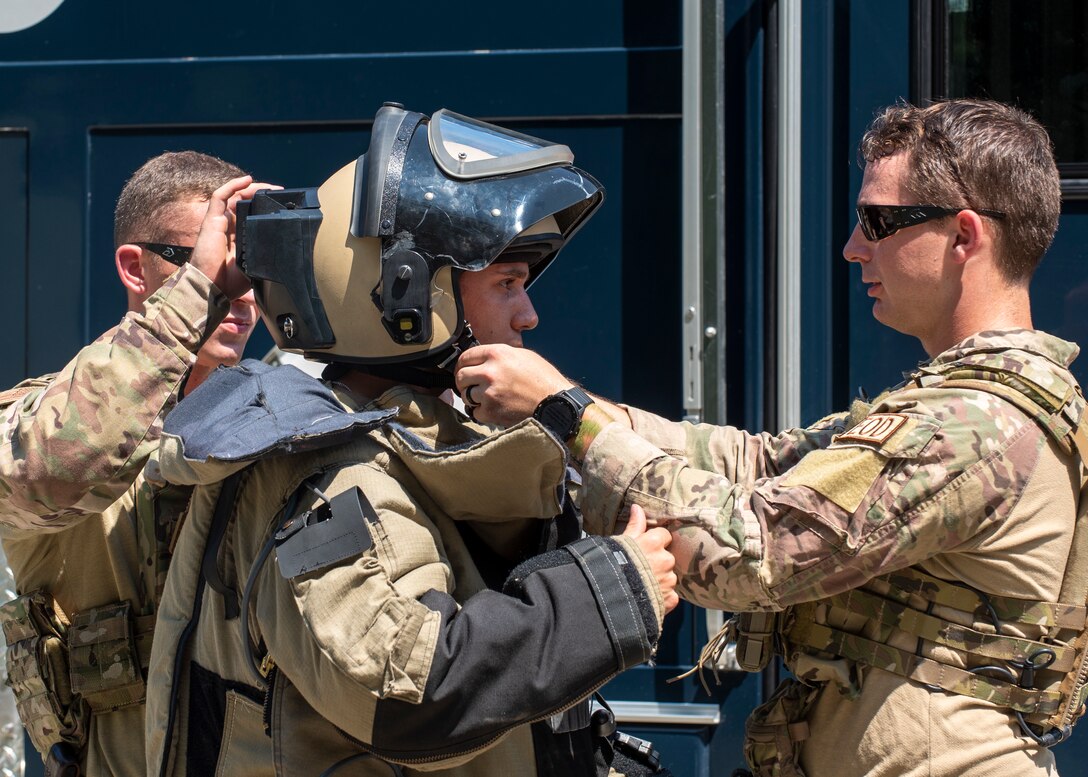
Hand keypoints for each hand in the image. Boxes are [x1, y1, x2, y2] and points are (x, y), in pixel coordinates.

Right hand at [190, 177, 280, 299]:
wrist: (211, 287)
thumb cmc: (229, 282)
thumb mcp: (255, 266)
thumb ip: (265, 255)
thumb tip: (283, 250)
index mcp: (238, 237)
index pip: (251, 214)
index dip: (264, 207)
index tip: (282, 206)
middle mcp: (228, 227)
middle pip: (245, 202)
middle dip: (262, 195)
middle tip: (280, 193)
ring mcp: (219, 221)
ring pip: (235, 196)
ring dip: (252, 188)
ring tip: (269, 187)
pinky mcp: (211, 220)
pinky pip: (220, 196)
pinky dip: (233, 185)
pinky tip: (247, 180)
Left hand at [455, 344, 572, 425]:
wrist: (557, 403)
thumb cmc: (544, 379)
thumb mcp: (523, 356)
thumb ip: (500, 356)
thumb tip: (482, 360)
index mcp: (497, 353)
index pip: (466, 357)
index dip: (463, 364)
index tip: (465, 370)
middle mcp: (490, 371)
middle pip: (461, 376)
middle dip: (464, 382)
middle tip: (471, 387)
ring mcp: (489, 392)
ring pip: (466, 395)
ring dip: (473, 398)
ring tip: (488, 399)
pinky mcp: (491, 411)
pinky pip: (475, 412)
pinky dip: (483, 413)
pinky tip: (496, 409)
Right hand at [623, 504, 678, 612]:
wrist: (612, 595)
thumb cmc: (614, 564)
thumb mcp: (622, 541)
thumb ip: (635, 524)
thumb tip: (637, 507)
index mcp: (655, 543)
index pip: (664, 535)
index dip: (655, 541)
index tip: (645, 548)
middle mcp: (666, 559)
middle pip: (667, 557)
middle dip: (658, 561)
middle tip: (642, 568)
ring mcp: (669, 580)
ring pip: (670, 576)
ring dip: (661, 579)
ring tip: (644, 584)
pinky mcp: (670, 598)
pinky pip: (671, 595)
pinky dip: (664, 596)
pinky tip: (650, 597)